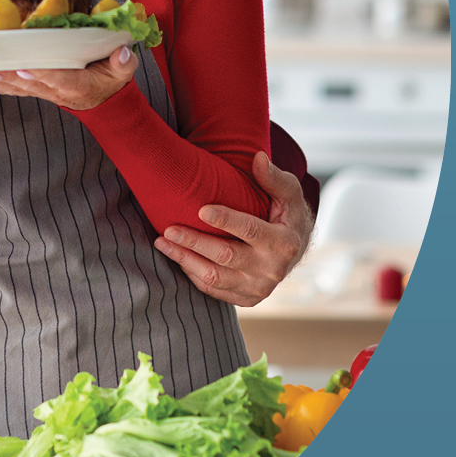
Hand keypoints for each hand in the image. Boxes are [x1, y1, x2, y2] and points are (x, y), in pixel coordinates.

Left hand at [0, 43, 139, 109]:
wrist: (103, 100)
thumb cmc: (111, 80)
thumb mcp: (123, 72)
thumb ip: (123, 63)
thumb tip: (121, 53)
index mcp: (79, 86)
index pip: (59, 79)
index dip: (41, 75)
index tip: (23, 67)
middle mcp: (58, 91)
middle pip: (30, 85)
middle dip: (8, 77)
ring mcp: (44, 92)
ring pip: (18, 88)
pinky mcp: (35, 90)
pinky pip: (14, 89)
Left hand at [151, 151, 315, 305]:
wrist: (293, 251)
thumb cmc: (286, 215)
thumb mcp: (288, 194)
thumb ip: (274, 177)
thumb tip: (257, 158)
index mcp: (286, 243)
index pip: (251, 231)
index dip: (226, 220)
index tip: (201, 209)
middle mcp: (273, 270)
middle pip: (226, 256)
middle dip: (195, 242)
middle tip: (169, 229)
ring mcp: (258, 288)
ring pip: (214, 277)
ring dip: (185, 260)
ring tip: (162, 242)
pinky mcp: (245, 298)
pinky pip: (213, 289)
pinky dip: (191, 272)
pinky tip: (176, 255)